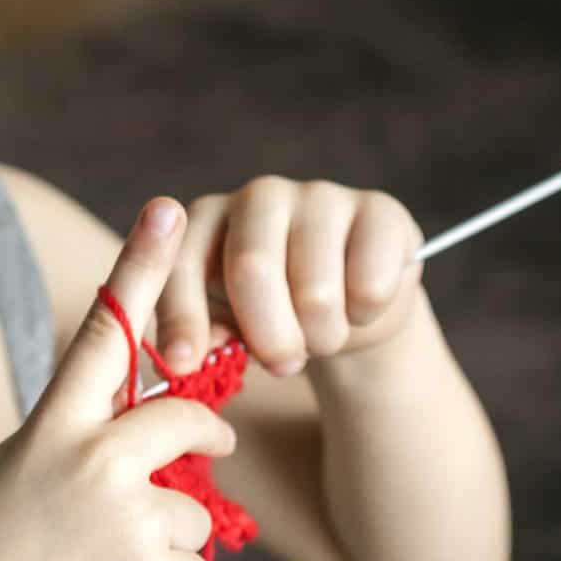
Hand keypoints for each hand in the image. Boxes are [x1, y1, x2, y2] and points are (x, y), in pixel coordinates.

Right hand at [0, 198, 235, 560]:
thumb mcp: (7, 474)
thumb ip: (67, 438)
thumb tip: (134, 433)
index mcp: (48, 429)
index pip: (103, 331)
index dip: (140, 265)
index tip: (171, 210)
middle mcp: (91, 462)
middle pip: (183, 417)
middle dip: (203, 435)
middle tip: (210, 446)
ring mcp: (128, 520)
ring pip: (192, 509)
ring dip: (166, 538)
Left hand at [155, 176, 424, 376]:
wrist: (349, 304)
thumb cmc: (273, 314)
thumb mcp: (226, 325)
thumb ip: (202, 334)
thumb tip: (185, 357)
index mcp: (206, 217)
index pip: (182, 262)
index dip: (180, 315)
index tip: (181, 362)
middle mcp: (258, 196)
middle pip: (252, 269)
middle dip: (266, 336)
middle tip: (282, 365)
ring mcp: (320, 195)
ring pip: (316, 292)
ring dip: (321, 337)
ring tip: (320, 337)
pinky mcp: (380, 210)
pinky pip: (370, 286)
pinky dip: (363, 317)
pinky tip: (358, 307)